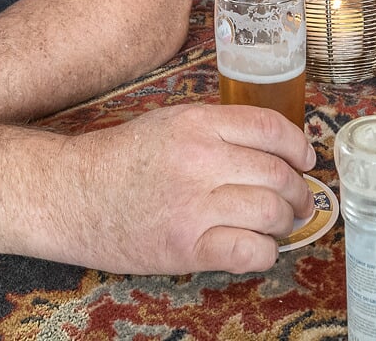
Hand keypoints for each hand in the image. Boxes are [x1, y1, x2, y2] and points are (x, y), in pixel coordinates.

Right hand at [49, 104, 314, 275]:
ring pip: (270, 213)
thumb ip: (219, 130)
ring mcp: (194, 205)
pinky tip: (257, 248)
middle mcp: (200, 160)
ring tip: (279, 226)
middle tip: (297, 202)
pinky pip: (250, 251)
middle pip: (278, 174)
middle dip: (298, 192)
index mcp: (198, 124)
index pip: (271, 129)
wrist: (70, 195)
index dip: (298, 147)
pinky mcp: (186, 247)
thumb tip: (272, 149)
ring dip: (285, 223)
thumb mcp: (170, 123)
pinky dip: (264, 252)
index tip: (305, 160)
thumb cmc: (118, 160)